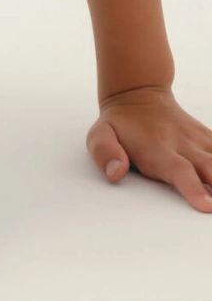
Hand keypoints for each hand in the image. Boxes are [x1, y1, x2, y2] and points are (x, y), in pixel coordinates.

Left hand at [86, 85, 211, 212]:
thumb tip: (115, 173)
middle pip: (210, 169)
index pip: (179, 172)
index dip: (194, 189)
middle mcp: (183, 146)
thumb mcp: (99, 135)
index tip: (207, 206)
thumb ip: (105, 153)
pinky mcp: (208, 139)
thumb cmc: (119, 124)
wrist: (138, 93)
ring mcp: (198, 141)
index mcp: (159, 150)